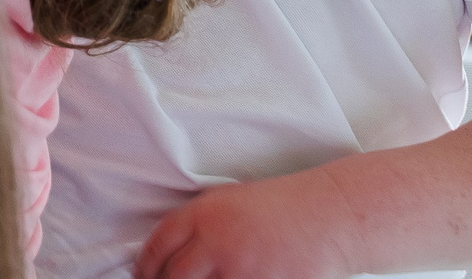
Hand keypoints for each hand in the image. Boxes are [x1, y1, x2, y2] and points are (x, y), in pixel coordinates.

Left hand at [136, 174, 359, 278]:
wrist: (329, 215)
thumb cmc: (278, 205)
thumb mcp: (227, 200)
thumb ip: (196, 223)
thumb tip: (168, 251)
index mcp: (203, 215)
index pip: (158, 246)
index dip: (144, 267)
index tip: (142, 277)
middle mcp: (218, 244)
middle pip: (174, 277)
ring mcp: (243, 271)